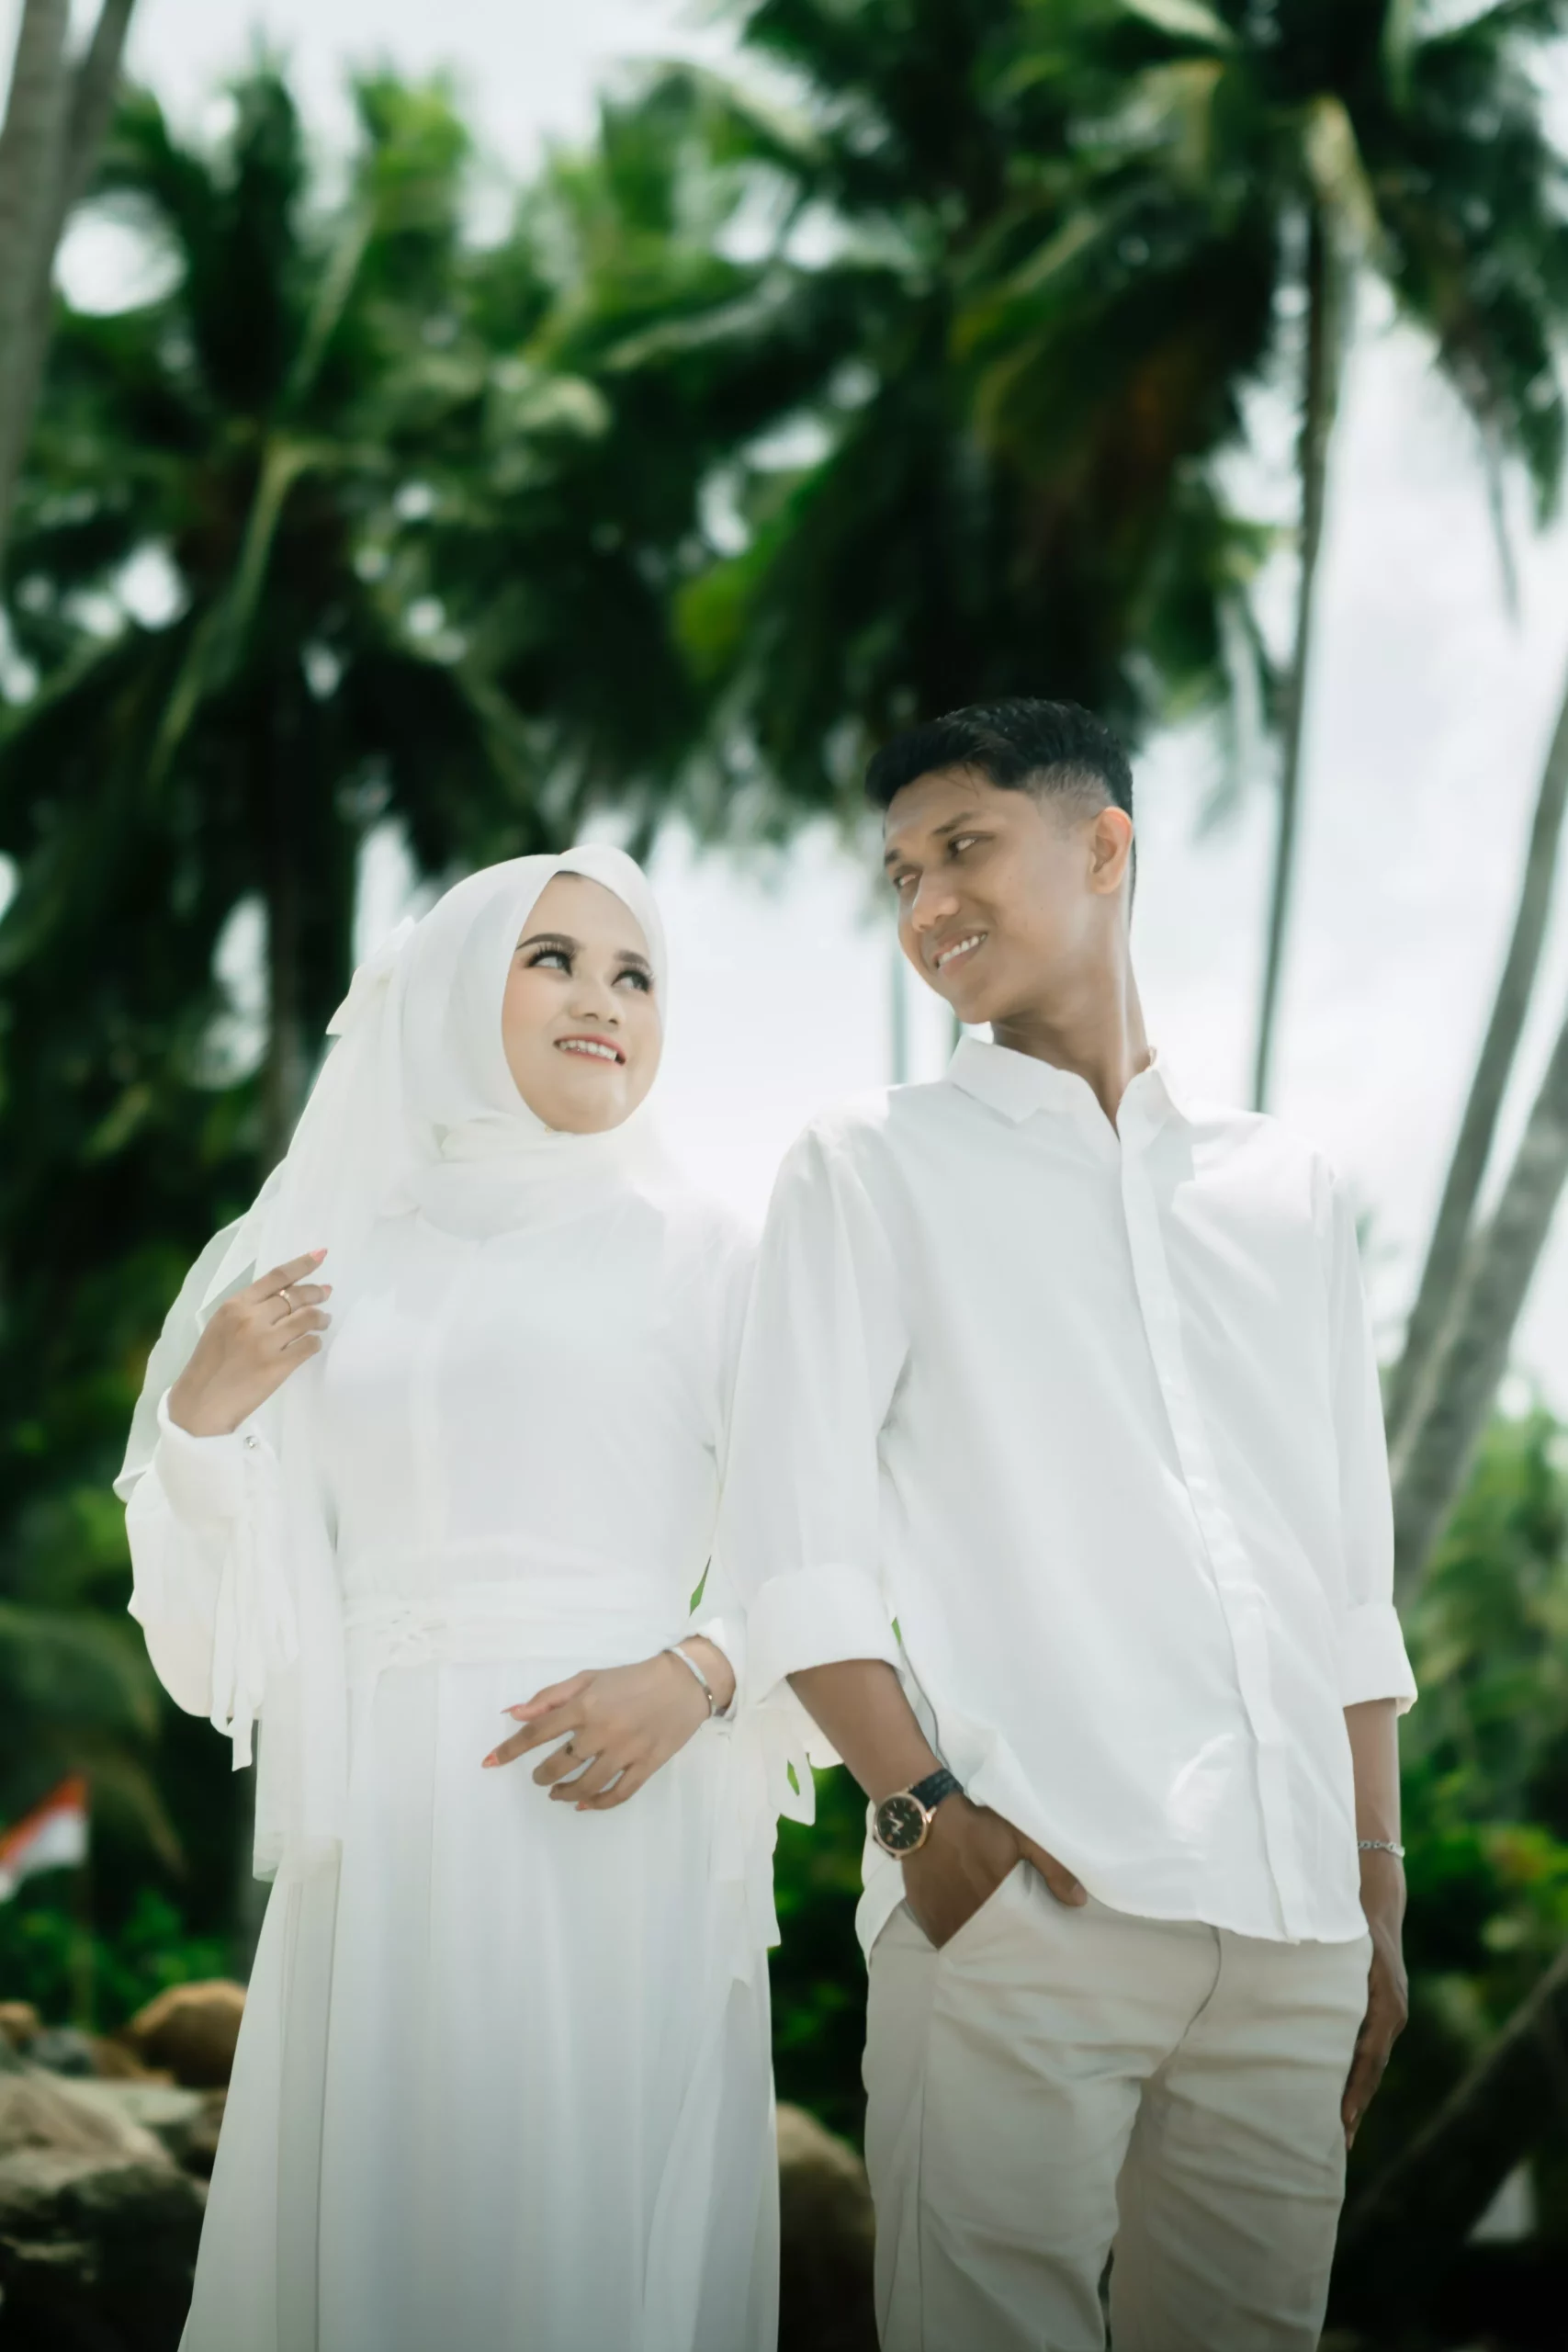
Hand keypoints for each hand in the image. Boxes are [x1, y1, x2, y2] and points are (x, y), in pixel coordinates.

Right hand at [167, 1252, 331, 1436]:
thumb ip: (249, 1309)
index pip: (276, 1276)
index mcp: (234, 1305)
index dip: (302, 1264)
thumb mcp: (221, 1325)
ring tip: (324, 1321)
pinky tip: (312, 1343)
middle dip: (317, 1292)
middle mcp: (250, 1319)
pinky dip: (315, 1342)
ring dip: (321, 1318)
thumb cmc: (211, 1365)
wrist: (200, 1403)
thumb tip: (287, 1296)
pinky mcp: (277, 1366)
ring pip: (308, 1318)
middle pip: (296, 1296)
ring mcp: (264, 1342)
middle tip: (326, 1293)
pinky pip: (309, 1345)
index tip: (321, 1255)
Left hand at [481, 1650, 716, 1810]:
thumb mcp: (589, 1678)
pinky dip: (597, 1804)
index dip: (510, 1750)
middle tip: (540, 1778)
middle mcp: (602, 1731)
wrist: (684, 1682)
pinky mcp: (646, 1766)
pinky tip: (584, 1804)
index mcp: (585, 1706)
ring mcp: (625, 1752)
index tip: (489, 1762)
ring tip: (557, 1793)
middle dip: (542, 1776)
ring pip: (586, 1785)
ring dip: (564, 1793)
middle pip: (560, 1764)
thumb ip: (551, 1697)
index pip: (537, 1732)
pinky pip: (617, 1794)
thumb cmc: (631, 1678)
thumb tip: (514, 1713)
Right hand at [901, 1795, 1085, 1949]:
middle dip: (1001, 1944)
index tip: (1033, 1943)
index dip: (1025, 1941)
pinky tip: (961, 1927)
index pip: (1016, 1936)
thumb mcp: (1020, 1835)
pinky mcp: (923, 1914)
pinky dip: (953, 1935)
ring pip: (966, 1942)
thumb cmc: (976, 1824)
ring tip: (987, 1940)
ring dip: (976, 1942)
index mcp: (996, 1902)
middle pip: (991, 1943)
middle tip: (1012, 1942)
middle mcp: (969, 1919)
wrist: (924, 1816)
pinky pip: (942, 1936)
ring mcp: (943, 1919)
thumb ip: (1051, 1866)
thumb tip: (1078, 1902)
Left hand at [1343, 1848, 1407, 2146]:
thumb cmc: (1348, 1917)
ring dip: (1358, 2094)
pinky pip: (1371, 2049)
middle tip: (1341, 2140)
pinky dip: (1359, 2073)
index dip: (1355, 2088)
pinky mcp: (1382, 2011)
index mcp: (1384, 2003)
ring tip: (1342, 2130)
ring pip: (1373, 2063)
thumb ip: (1325, 1970)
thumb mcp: (1340, 1943)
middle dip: (1357, 2104)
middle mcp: (1392, 2013)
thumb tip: (1286, 1989)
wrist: (1376, 1898)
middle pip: (1373, 2069)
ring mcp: (1390, 2013)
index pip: (1369, 2057)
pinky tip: (1345, 2092)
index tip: (1342, 2117)